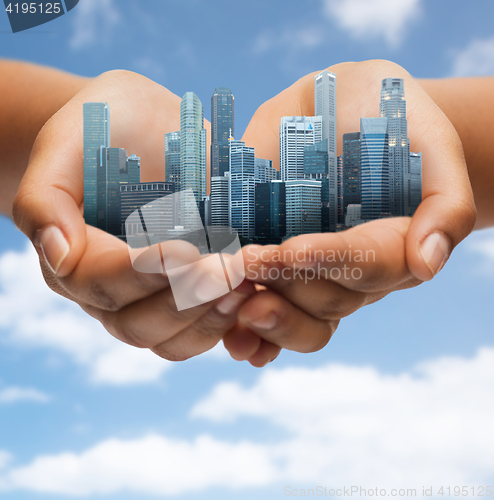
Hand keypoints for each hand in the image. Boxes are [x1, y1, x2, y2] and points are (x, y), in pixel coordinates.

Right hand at [13, 70, 254, 361]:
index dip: (144, 274)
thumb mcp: (67, 140)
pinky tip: (258, 299)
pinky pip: (204, 329)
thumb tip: (57, 256)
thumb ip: (45, 196)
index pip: (103, 282)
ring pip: (173, 339)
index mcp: (76, 258)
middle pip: (138, 323)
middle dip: (186, 301)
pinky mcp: (189, 294)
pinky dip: (232, 324)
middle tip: (229, 272)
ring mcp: (151, 297)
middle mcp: (111, 290)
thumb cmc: (105, 127)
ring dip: (212, 319)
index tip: (186, 251)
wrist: (146, 129)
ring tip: (248, 285)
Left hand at [222, 60, 475, 365]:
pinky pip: (271, 315)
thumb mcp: (429, 143)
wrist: (336, 107)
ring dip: (268, 319)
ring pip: (300, 319)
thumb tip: (426, 266)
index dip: (331, 260)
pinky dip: (252, 335)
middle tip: (246, 263)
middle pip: (328, 298)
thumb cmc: (386, 117)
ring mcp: (313, 274)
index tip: (293, 250)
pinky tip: (234, 339)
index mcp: (393, 244)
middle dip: (286, 285)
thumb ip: (445, 202)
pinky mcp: (278, 270)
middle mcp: (352, 269)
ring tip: (233, 304)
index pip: (369, 263)